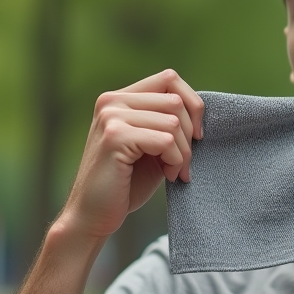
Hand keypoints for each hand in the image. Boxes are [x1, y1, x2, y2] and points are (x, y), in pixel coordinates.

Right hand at [58, 69, 203, 239]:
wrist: (93, 215)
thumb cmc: (126, 183)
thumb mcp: (152, 145)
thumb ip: (167, 121)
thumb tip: (200, 108)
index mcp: (120, 98)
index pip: (170, 78)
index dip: (193, 104)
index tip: (197, 135)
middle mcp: (112, 101)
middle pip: (175, 101)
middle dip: (190, 135)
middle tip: (184, 163)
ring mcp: (111, 117)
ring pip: (173, 122)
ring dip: (183, 152)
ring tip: (174, 171)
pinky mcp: (115, 137)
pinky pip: (165, 140)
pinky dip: (174, 161)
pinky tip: (167, 176)